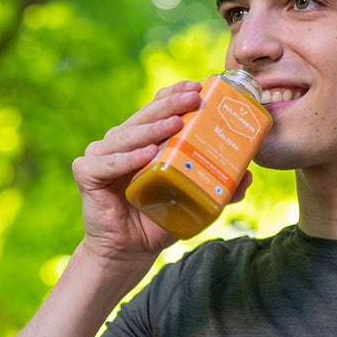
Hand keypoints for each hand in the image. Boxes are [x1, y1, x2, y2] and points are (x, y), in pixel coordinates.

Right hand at [72, 80, 202, 266]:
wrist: (130, 251)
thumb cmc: (159, 218)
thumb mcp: (192, 199)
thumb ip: (217, 188)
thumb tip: (248, 177)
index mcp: (143, 138)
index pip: (157, 107)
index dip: (175, 94)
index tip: (198, 86)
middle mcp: (121, 141)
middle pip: (145, 116)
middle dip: (171, 105)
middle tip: (193, 98)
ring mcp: (102, 155)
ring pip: (127, 136)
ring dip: (153, 129)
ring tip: (176, 125)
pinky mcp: (87, 173)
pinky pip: (108, 163)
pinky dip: (126, 159)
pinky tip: (145, 154)